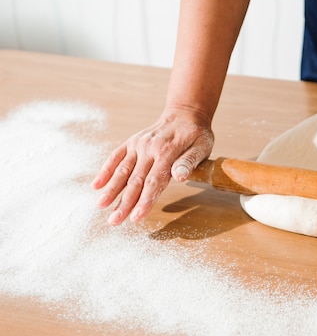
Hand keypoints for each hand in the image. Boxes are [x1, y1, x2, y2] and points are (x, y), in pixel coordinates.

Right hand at [91, 106, 213, 224]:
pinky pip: (116, 156)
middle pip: (135, 180)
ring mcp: (138, 145)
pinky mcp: (131, 142)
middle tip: (114, 221)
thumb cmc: (196, 134)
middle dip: (124, 202)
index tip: (136, 218)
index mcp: (167, 152)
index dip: (145, 201)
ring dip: (111, 189)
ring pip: (122, 170)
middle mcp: (149, 149)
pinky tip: (96, 185)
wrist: (185, 113)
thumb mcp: (202, 147)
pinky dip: (105, 170)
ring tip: (101, 206)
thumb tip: (180, 177)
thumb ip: (189, 162)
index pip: (154, 182)